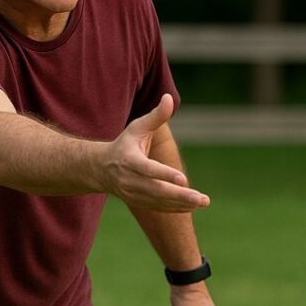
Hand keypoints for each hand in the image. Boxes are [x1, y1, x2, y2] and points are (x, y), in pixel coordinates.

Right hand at [101, 94, 209, 211]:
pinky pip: (159, 208)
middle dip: (180, 195)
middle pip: (157, 191)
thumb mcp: (137, 127)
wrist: (101, 169)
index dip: (165, 175)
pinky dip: (176, 208)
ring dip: (182, 203)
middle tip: (202, 198)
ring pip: (160, 202)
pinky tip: (193, 205)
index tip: (183, 179)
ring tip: (204, 202)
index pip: (148, 170)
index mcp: (129, 160)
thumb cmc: (125, 144)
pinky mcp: (139, 202)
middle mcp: (130, 180)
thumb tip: (169, 97)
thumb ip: (156, 115)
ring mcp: (133, 194)